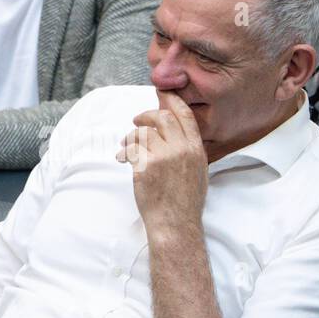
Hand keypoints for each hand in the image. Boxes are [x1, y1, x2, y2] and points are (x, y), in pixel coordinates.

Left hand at [116, 91, 207, 234]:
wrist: (176, 225)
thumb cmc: (185, 201)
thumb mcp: (197, 170)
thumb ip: (187, 147)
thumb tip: (174, 126)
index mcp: (196, 149)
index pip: (184, 114)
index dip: (171, 100)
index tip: (161, 92)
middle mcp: (181, 149)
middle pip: (161, 117)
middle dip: (146, 115)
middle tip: (137, 120)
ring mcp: (164, 157)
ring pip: (142, 132)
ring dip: (131, 136)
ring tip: (126, 146)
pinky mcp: (146, 167)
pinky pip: (131, 149)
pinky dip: (124, 152)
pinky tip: (121, 159)